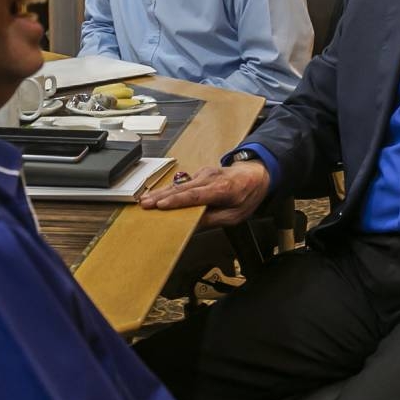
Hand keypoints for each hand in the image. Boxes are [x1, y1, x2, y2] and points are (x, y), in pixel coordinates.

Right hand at [139, 161, 269, 226]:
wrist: (255, 174)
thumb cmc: (247, 195)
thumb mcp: (236, 215)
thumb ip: (214, 219)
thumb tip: (193, 225)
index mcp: (222, 189)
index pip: (195, 195)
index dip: (177, 201)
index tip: (161, 206)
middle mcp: (210, 178)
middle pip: (182, 188)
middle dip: (161, 197)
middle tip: (145, 204)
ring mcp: (204, 173)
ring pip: (179, 184)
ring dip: (160, 192)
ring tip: (144, 200)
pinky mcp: (199, 174)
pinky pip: (182, 183)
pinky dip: (168, 189)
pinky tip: (156, 195)